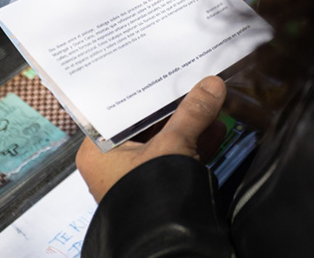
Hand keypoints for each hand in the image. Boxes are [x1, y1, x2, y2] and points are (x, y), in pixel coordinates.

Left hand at [76, 76, 226, 202]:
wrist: (170, 244)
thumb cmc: (151, 195)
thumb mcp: (173, 145)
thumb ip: (193, 113)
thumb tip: (211, 85)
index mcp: (98, 150)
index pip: (122, 108)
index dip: (147, 89)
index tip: (165, 72)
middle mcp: (112, 163)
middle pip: (145, 124)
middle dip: (175, 107)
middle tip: (193, 83)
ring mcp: (136, 176)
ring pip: (164, 141)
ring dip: (189, 125)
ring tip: (211, 102)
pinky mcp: (158, 187)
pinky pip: (175, 159)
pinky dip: (194, 145)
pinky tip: (216, 130)